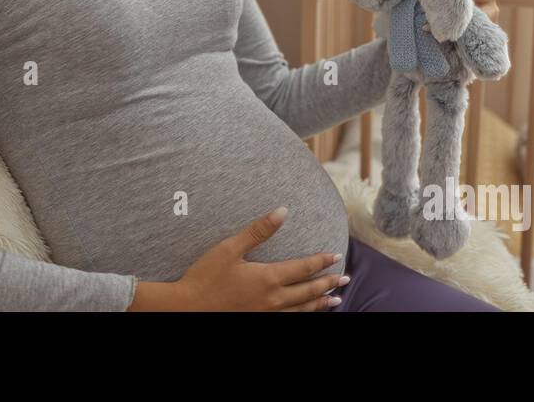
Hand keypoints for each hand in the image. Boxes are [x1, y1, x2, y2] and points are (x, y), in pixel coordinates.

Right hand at [162, 208, 346, 310]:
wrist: (187, 308)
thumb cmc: (206, 276)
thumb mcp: (229, 248)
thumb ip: (258, 231)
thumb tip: (281, 211)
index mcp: (268, 278)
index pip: (303, 268)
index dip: (321, 261)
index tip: (336, 255)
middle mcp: (273, 299)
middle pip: (308, 291)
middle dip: (328, 283)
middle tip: (346, 278)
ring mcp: (267, 314)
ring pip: (302, 310)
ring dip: (321, 303)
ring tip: (336, 300)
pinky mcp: (258, 322)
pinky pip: (289, 321)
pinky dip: (304, 316)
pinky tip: (306, 314)